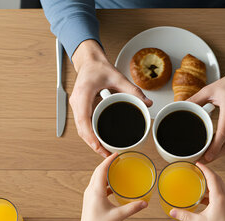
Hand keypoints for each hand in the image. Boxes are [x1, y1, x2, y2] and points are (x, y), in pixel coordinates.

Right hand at [70, 40, 152, 156]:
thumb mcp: (117, 77)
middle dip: (92, 144)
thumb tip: (148, 102)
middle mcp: (76, 102)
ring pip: (81, 129)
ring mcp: (76, 106)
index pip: (83, 120)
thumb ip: (133, 90)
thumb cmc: (99, 67)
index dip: (90, 136)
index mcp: (83, 94)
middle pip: (81, 129)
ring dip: (91, 141)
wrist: (88, 61)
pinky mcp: (79, 108)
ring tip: (105, 151)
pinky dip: (90, 135)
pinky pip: (83, 125)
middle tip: (107, 155)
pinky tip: (100, 141)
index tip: (99, 147)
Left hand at [71, 154, 147, 220]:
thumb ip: (132, 208)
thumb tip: (144, 203)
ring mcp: (89, 195)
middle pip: (98, 171)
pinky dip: (105, 182)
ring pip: (96, 178)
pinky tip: (113, 187)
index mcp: (96, 191)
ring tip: (115, 170)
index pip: (101, 169)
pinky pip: (97, 186)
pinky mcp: (90, 200)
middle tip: (117, 160)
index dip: (108, 160)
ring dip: (105, 172)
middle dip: (107, 164)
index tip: (116, 155)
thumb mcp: (118, 216)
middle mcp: (91, 190)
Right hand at [169, 163, 224, 220]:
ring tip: (199, 180)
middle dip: (207, 173)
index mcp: (219, 198)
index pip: (213, 177)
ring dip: (210, 181)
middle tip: (198, 169)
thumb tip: (172, 212)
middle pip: (217, 179)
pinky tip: (203, 196)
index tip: (198, 164)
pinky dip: (211, 190)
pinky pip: (220, 193)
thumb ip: (184, 216)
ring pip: (219, 186)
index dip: (205, 169)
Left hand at [188, 54, 224, 162]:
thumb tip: (180, 106)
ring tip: (210, 155)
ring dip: (223, 152)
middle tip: (204, 159)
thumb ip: (194, 100)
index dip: (214, 148)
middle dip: (216, 155)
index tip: (206, 157)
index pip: (223, 134)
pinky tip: (221, 146)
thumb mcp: (210, 90)